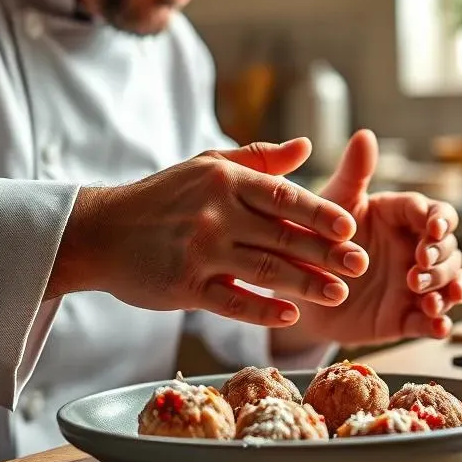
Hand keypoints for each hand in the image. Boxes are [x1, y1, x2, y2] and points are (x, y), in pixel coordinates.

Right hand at [46, 138, 369, 326]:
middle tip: (361, 264)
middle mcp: (215, 213)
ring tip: (339, 293)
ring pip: (265, 270)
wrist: (101, 232)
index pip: (284, 196)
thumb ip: (259, 158)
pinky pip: (233, 302)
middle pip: (283, 235)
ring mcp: (200, 251)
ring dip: (307, 283)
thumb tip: (307, 146)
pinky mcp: (184, 287)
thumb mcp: (207, 164)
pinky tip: (291, 315)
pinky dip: (263, 309)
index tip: (351, 227)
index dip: (320, 213)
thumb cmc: (163, 197)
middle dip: (327, 252)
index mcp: (225, 179)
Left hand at [274, 129, 461, 350]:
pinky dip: (440, 324)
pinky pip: (431, 321)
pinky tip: (439, 326)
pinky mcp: (407, 316)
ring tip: (428, 298)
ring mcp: (414, 283)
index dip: (439, 220)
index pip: (433, 212)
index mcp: (401, 217)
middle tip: (419, 266)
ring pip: (448, 282)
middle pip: (448, 248)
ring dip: (446, 288)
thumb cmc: (316, 237)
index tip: (434, 228)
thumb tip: (365, 134)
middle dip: (441, 257)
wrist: (299, 289)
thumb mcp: (333, 205)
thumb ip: (354, 173)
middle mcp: (414, 247)